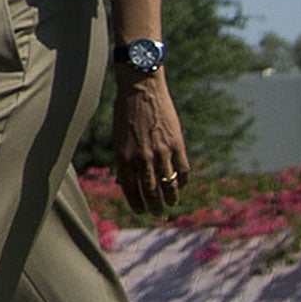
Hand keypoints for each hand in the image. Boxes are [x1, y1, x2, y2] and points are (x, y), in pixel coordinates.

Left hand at [112, 73, 189, 213]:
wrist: (141, 88)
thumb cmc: (126, 112)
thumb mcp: (118, 137)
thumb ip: (123, 160)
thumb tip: (125, 182)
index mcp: (124, 157)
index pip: (130, 190)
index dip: (136, 204)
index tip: (140, 211)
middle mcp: (141, 158)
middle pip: (150, 192)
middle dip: (154, 207)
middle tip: (157, 213)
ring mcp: (160, 151)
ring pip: (168, 185)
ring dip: (170, 198)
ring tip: (171, 204)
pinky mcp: (176, 144)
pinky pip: (183, 170)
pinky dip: (182, 181)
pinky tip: (181, 185)